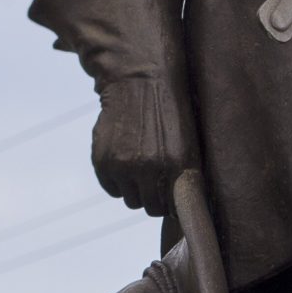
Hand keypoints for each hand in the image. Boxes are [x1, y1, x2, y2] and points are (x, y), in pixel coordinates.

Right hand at [91, 75, 196, 216]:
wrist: (139, 81)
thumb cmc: (170, 111)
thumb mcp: (189, 141)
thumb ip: (186, 176)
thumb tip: (181, 212)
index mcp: (177, 164)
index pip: (173, 208)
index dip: (172, 204)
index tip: (170, 196)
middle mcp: (149, 168)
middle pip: (150, 207)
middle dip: (153, 198)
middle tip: (154, 180)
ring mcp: (123, 165)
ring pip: (130, 200)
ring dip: (135, 189)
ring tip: (140, 165)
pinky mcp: (102, 161)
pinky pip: (111, 189)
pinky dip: (117, 181)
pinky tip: (124, 160)